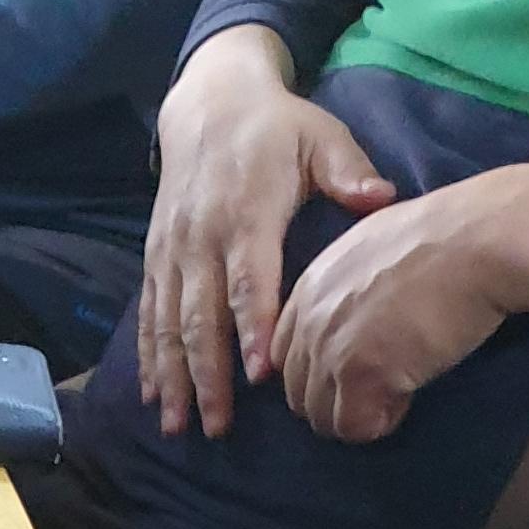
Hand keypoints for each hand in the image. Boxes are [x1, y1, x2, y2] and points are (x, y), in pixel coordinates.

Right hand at [138, 28, 393, 436]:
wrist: (209, 103)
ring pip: (168, 325)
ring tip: (175, 426)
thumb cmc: (277, 127)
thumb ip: (348, 171)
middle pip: (200, 317)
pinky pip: (149, 315)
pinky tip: (151, 395)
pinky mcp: (156, 257)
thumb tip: (380, 199)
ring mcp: (172, 251)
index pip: (248, 280)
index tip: (258, 375)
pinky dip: (148, 358)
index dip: (251, 328)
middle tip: (218, 426)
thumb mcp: (320, 136)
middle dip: (207, 375)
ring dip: (171, 379)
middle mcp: (201, 239)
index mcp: (245, 214)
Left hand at [267, 173, 514, 441]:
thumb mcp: (379, 246)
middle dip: (335, 399)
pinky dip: (380, 422)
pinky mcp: (360, 373)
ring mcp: (330, 348)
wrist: (484, 237)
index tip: (358, 368)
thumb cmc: (453, 237)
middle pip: (298, 391)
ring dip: (357, 414)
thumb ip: (352, 284)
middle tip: (382, 387)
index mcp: (312, 285)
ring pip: (321, 416)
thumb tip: (361, 316)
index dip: (319, 371)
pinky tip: (408, 398)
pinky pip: (354, 426)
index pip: (286, 353)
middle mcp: (309, 318)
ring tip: (399, 391)